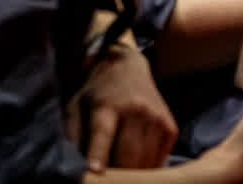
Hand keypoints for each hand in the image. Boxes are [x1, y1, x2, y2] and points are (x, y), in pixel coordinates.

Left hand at [64, 39, 177, 171]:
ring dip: (132, 173)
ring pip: (145, 161)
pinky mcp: (170, 127)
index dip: (98, 153)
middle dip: (116, 172)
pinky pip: (159, 160)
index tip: (95, 171)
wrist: (127, 69)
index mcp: (107, 104)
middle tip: (106, 176)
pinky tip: (135, 159)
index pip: (102, 132)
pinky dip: (146, 167)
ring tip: (119, 168)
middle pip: (127, 154)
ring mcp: (156, 117)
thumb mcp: (76, 108)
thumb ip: (73, 137)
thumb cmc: (97, 95)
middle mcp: (135, 108)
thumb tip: (73, 168)